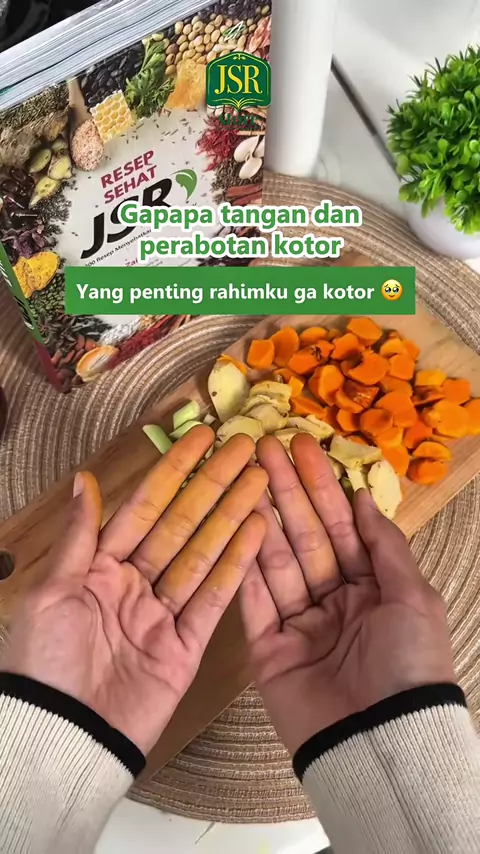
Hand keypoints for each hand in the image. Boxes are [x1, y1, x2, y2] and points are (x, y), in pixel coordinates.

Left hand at [1, 427, 266, 754]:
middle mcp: (135, 583)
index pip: (143, 507)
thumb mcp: (52, 592)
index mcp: (99, 566)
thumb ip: (79, 537)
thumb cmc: (45, 660)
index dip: (172, 471)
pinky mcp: (186, 646)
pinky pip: (214, 599)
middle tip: (245, 448)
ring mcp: (164, 613)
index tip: (200, 437)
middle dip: (213, 485)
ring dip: (232, 516)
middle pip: (181, 524)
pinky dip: (236, 566)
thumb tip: (85, 479)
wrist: (63, 736)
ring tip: (261, 481)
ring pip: (204, 554)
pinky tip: (257, 532)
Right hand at [241, 434, 454, 755]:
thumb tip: (365, 498)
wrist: (381, 742)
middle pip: (305, 535)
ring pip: (276, 560)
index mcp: (372, 587)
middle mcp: (334, 600)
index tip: (302, 446)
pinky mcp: (267, 648)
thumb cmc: (408, 663)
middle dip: (286, 490)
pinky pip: (253, 600)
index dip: (322, 486)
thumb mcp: (413, 597)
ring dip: (261, 516)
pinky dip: (243, 564)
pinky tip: (234, 525)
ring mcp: (299, 623)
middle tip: (264, 444)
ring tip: (244, 475)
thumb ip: (385, 545)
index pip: (341, 526)